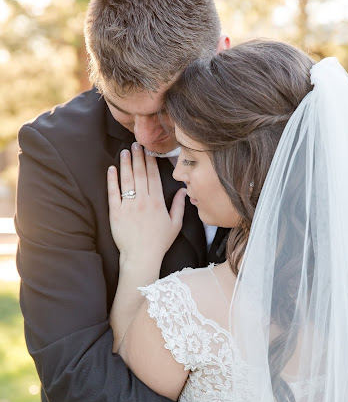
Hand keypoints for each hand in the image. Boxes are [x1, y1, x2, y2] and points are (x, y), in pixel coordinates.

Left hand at [107, 143, 186, 264]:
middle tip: (135, 144)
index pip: (153, 176)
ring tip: (124, 152)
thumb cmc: (159, 242)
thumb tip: (183, 191)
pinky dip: (112, 180)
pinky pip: (113, 193)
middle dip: (137, 157)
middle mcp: (143, 201)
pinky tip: (112, 169)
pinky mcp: (116, 213)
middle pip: (140, 174)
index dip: (151, 161)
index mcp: (157, 202)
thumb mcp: (175, 225)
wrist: (141, 257)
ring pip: (127, 180)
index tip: (148, 150)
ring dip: (125, 164)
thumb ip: (179, 206)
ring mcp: (128, 206)